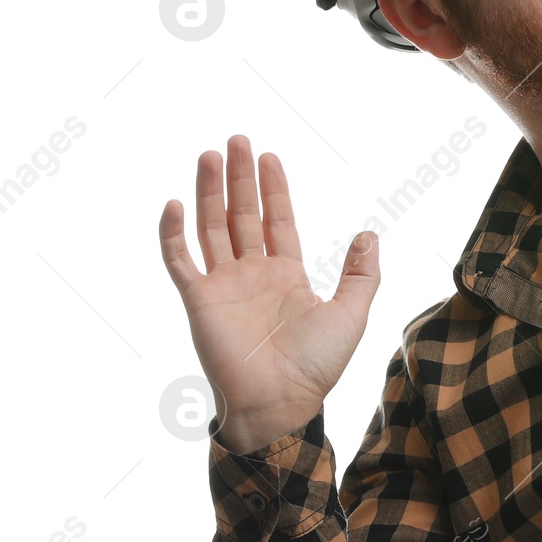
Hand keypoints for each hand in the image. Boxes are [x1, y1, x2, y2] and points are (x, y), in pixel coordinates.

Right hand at [159, 135, 379, 449]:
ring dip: (207, 191)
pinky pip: (180, 261)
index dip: (274, 189)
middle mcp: (252, 274)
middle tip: (236, 140)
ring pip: (211, 227)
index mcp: (286, 275)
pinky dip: (173, 233)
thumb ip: (362, 273)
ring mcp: (223, 285)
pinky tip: (175, 202)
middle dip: (239, 178)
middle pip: (242, 214)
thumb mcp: (352, 313)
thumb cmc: (317, 365)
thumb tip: (369, 233)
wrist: (282, 401)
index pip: (277, 220)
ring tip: (209, 155)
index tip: (269, 156)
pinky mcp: (198, 300)